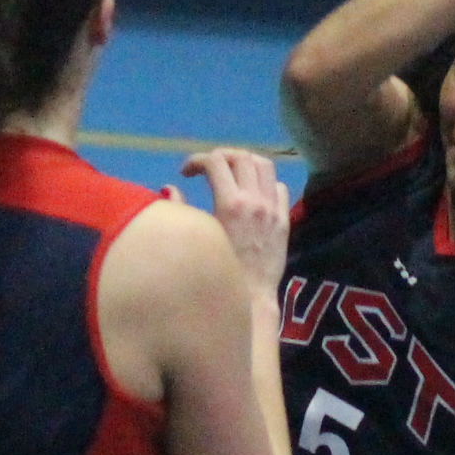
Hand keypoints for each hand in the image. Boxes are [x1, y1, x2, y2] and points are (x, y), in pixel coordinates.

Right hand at [181, 147, 291, 298]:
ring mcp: (273, 208)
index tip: (186, 172)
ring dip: (246, 162)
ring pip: (265, 165)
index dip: (196, 160)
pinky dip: (266, 183)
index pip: (215, 162)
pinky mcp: (284, 220)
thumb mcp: (198, 237)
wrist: (251, 298)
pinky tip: (254, 194)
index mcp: (230, 203)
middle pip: (242, 157)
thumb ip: (180, 209)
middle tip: (208, 168)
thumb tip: (169, 188)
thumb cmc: (218, 271)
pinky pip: (279, 187)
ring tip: (233, 173)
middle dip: (221, 156)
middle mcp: (255, 200)